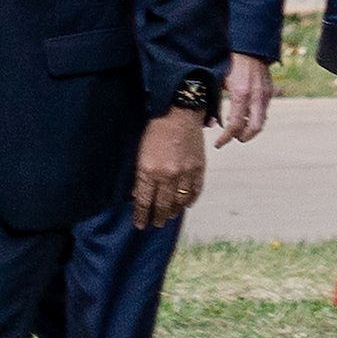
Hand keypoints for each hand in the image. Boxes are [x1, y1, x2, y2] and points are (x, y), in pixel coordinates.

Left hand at [131, 108, 205, 229]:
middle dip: (157, 217)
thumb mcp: (140, 153)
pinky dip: (190, 201)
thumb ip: (139, 176)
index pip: (144, 201)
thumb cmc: (154, 130)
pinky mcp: (198, 168)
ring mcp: (185, 172)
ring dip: (173, 212)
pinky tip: (185, 205)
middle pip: (162, 205)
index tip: (140, 225)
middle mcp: (167, 175)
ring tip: (168, 216)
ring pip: (179, 202)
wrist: (178, 112)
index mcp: (149, 170)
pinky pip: (195, 192)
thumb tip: (137, 196)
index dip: (142, 216)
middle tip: (155, 223)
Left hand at [214, 53, 273, 146]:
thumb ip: (213, 103)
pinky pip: (264, 111)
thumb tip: (209, 125)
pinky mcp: (270, 91)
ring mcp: (265, 94)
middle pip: (254, 129)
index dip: (225, 138)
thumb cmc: (228, 61)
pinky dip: (254, 118)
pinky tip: (243, 115)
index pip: (234, 126)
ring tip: (236, 127)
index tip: (218, 144)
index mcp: (240, 94)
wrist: (248, 45)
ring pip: (261, 122)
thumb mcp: (216, 81)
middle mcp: (256, 96)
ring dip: (249, 129)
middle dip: (242, 137)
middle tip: (231, 138)